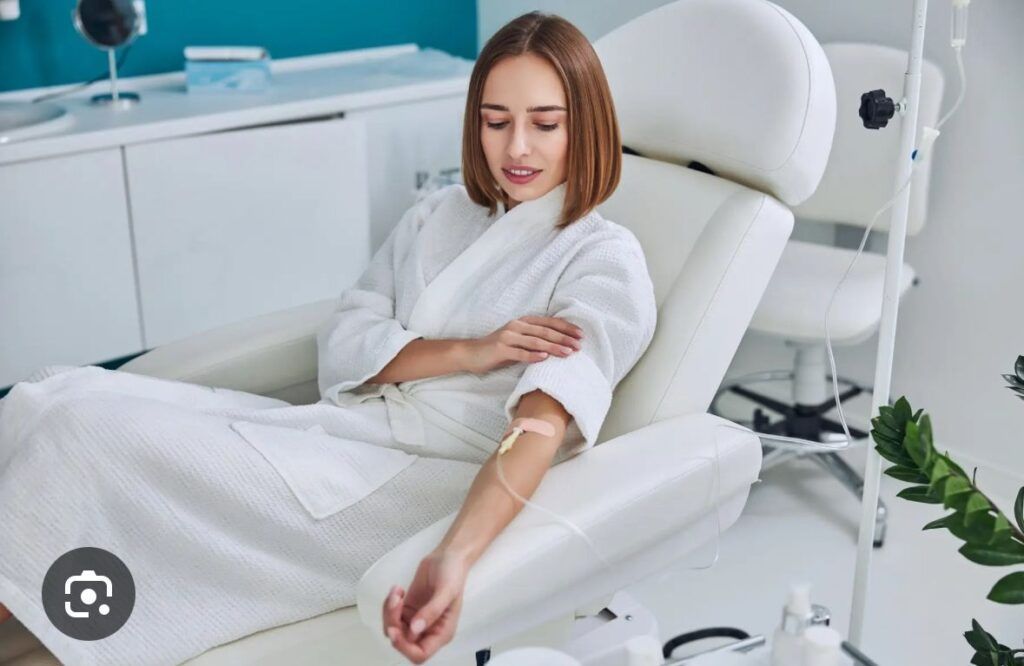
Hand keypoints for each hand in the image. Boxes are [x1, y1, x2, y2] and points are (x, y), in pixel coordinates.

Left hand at [381, 549, 470, 663]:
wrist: (447, 556)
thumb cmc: (453, 573)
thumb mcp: (446, 591)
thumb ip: (432, 611)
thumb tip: (415, 629)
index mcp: (441, 632)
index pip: (420, 654)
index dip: (405, 647)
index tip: (395, 630)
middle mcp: (428, 631)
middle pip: (402, 642)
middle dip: (393, 624)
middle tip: (395, 602)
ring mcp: (416, 620)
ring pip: (393, 629)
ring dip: (389, 612)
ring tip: (397, 593)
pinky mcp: (407, 610)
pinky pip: (391, 616)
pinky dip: (389, 604)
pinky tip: (398, 590)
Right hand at [462, 316, 583, 374]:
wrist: (471, 353)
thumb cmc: (498, 349)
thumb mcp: (518, 341)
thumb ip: (534, 340)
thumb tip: (559, 344)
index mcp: (523, 322)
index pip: (549, 323)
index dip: (566, 327)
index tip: (580, 335)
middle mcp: (517, 326)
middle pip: (545, 331)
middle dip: (564, 338)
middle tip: (579, 345)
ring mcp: (508, 337)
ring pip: (536, 341)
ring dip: (553, 347)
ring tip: (568, 352)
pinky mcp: (501, 349)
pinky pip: (520, 352)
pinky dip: (533, 355)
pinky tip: (545, 358)